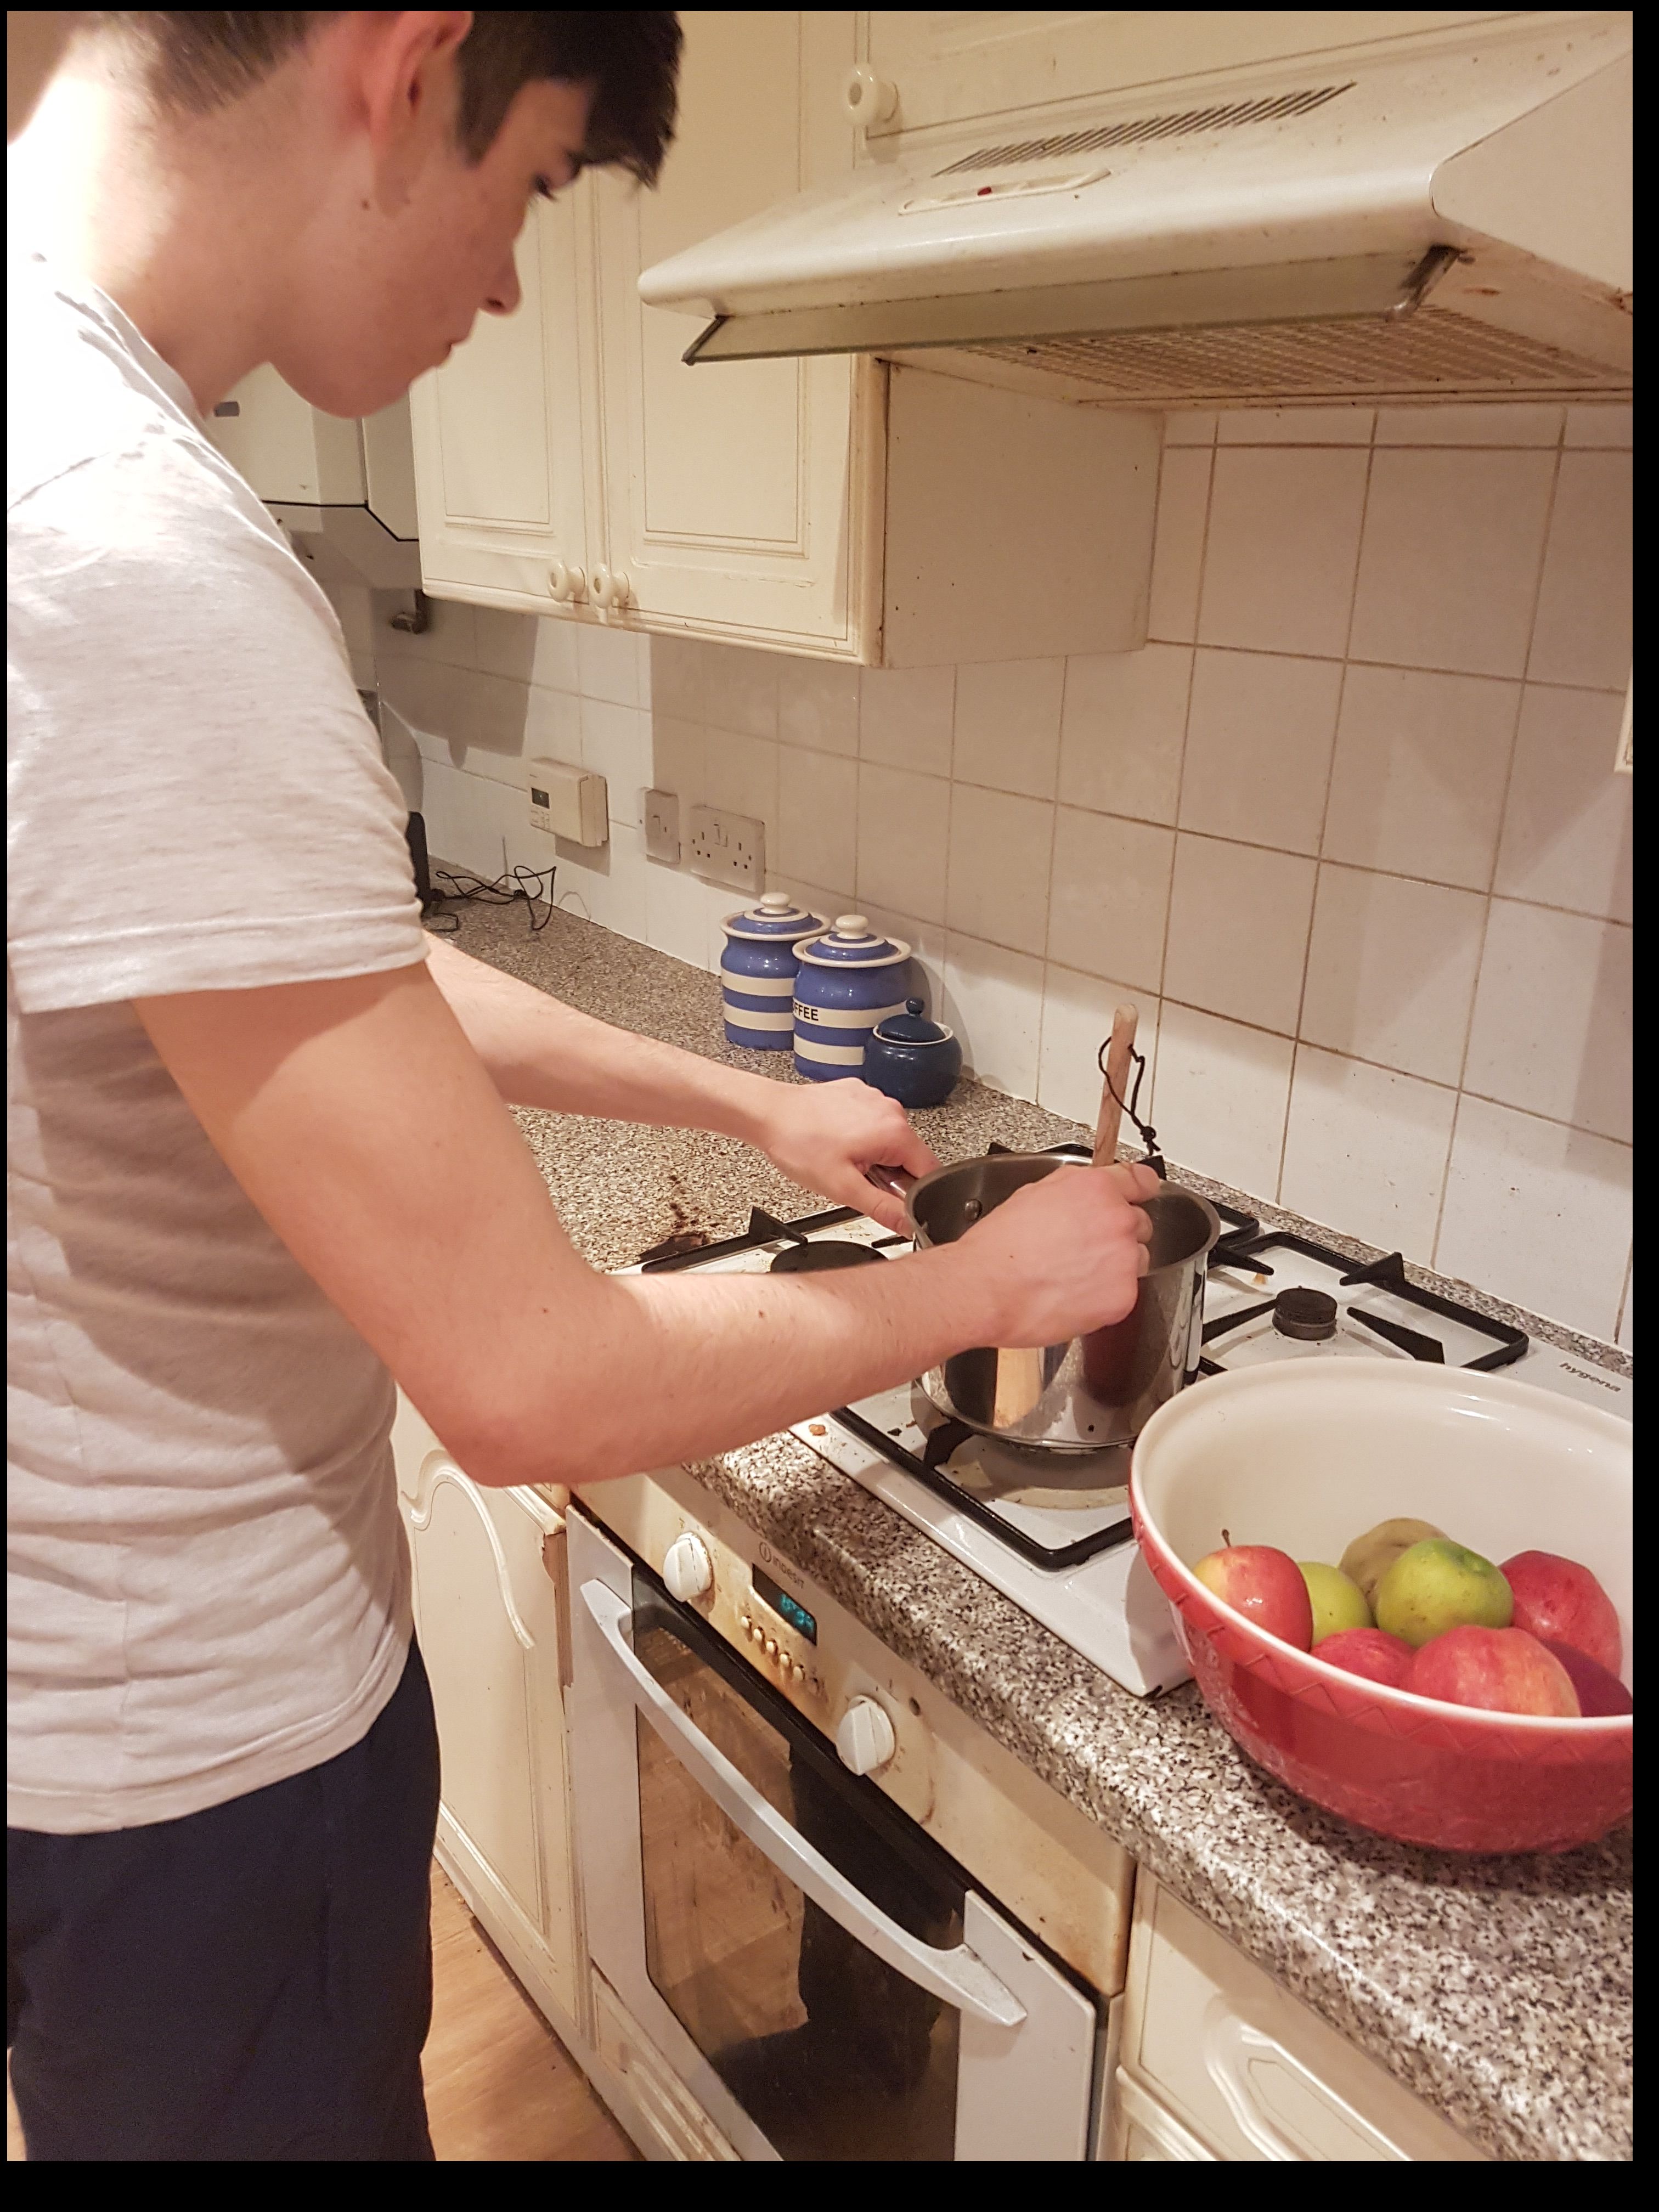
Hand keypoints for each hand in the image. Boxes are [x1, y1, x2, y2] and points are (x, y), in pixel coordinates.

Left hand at [754, 1080, 939, 1231]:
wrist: (769, 1114)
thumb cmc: (799, 1145)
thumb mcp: (843, 1188)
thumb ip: (883, 1209)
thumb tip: (909, 1224)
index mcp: (895, 1132)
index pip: (930, 1171)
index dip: (915, 1193)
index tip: (894, 1199)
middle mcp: (891, 1109)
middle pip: (910, 1156)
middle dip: (890, 1174)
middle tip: (857, 1179)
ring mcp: (875, 1098)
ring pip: (890, 1140)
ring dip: (875, 1156)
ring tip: (842, 1159)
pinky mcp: (860, 1093)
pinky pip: (873, 1123)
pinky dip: (861, 1136)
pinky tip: (837, 1142)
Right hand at [958, 1163, 1160, 1344]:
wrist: (985, 1289)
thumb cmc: (998, 1248)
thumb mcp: (1032, 1195)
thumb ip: (1072, 1189)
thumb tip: (1085, 1192)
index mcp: (1095, 1189)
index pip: (1142, 1180)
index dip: (1140, 1188)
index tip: (1142, 1192)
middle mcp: (1116, 1220)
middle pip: (1139, 1224)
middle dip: (1117, 1234)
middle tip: (1083, 1249)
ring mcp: (1123, 1260)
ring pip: (1136, 1260)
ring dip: (1115, 1266)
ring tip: (1074, 1276)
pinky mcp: (1123, 1296)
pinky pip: (1125, 1293)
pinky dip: (1105, 1297)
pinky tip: (1073, 1295)